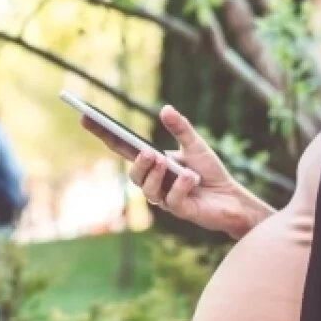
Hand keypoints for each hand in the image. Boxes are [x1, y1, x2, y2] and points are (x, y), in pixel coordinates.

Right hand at [83, 105, 269, 237]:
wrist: (233, 198)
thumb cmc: (211, 172)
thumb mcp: (196, 145)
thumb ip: (181, 128)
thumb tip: (165, 109)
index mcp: (153, 163)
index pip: (123, 149)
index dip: (103, 134)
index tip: (86, 116)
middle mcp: (155, 181)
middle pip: (133, 174)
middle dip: (138, 163)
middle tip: (148, 151)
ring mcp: (165, 198)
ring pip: (147, 190)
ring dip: (154, 175)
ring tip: (164, 161)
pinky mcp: (180, 211)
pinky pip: (172, 200)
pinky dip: (180, 186)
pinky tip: (191, 178)